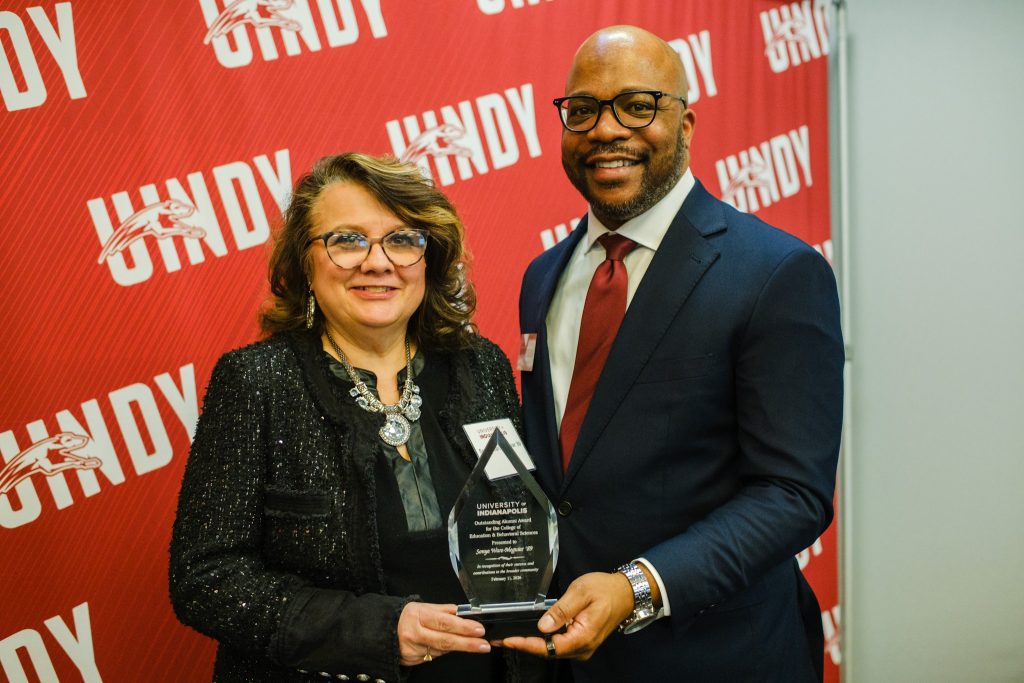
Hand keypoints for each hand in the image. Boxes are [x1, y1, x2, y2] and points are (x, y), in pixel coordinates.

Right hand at [397, 602, 491, 665]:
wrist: (383, 630)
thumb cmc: (406, 617)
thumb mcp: (423, 607)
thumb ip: (443, 610)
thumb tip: (463, 612)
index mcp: (418, 615)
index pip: (444, 622)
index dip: (463, 627)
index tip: (478, 630)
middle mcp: (414, 632)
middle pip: (445, 640)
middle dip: (467, 643)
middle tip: (483, 644)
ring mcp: (413, 648)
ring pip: (441, 650)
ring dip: (458, 647)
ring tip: (474, 644)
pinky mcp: (412, 660)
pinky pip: (433, 656)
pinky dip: (443, 651)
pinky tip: (448, 646)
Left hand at [500, 571, 634, 660]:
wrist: (625, 593)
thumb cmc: (605, 589)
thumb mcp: (580, 592)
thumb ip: (561, 610)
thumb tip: (542, 626)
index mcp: (583, 636)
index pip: (549, 647)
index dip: (527, 645)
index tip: (509, 640)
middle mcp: (583, 647)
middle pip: (548, 652)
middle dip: (524, 646)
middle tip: (501, 640)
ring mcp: (582, 647)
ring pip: (552, 651)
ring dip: (532, 645)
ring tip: (511, 638)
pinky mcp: (581, 642)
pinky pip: (558, 646)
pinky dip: (542, 642)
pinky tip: (529, 635)